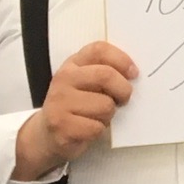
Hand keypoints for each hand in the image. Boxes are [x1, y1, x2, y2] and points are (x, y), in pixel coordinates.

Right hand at [14, 42, 136, 180]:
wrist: (49, 133)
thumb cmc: (78, 105)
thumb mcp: (88, 83)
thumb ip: (106, 73)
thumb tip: (134, 74)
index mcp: (73, 64)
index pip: (99, 50)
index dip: (122, 60)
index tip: (133, 74)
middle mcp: (63, 79)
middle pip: (106, 75)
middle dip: (123, 90)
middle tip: (123, 100)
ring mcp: (59, 102)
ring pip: (105, 105)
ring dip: (109, 115)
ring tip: (98, 116)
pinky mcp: (60, 125)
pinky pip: (96, 127)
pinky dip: (99, 130)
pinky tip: (88, 128)